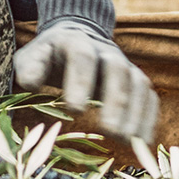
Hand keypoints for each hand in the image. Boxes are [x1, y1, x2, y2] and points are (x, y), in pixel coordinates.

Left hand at [14, 22, 159, 140]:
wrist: (76, 38)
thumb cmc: (49, 56)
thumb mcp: (31, 58)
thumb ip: (30, 68)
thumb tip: (30, 83)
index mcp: (76, 42)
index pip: (82, 57)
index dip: (81, 81)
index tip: (75, 110)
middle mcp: (106, 51)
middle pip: (117, 70)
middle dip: (116, 101)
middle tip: (110, 131)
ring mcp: (125, 64)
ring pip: (138, 84)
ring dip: (136, 113)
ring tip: (128, 141)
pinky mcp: (135, 80)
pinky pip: (149, 96)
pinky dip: (149, 118)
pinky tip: (143, 141)